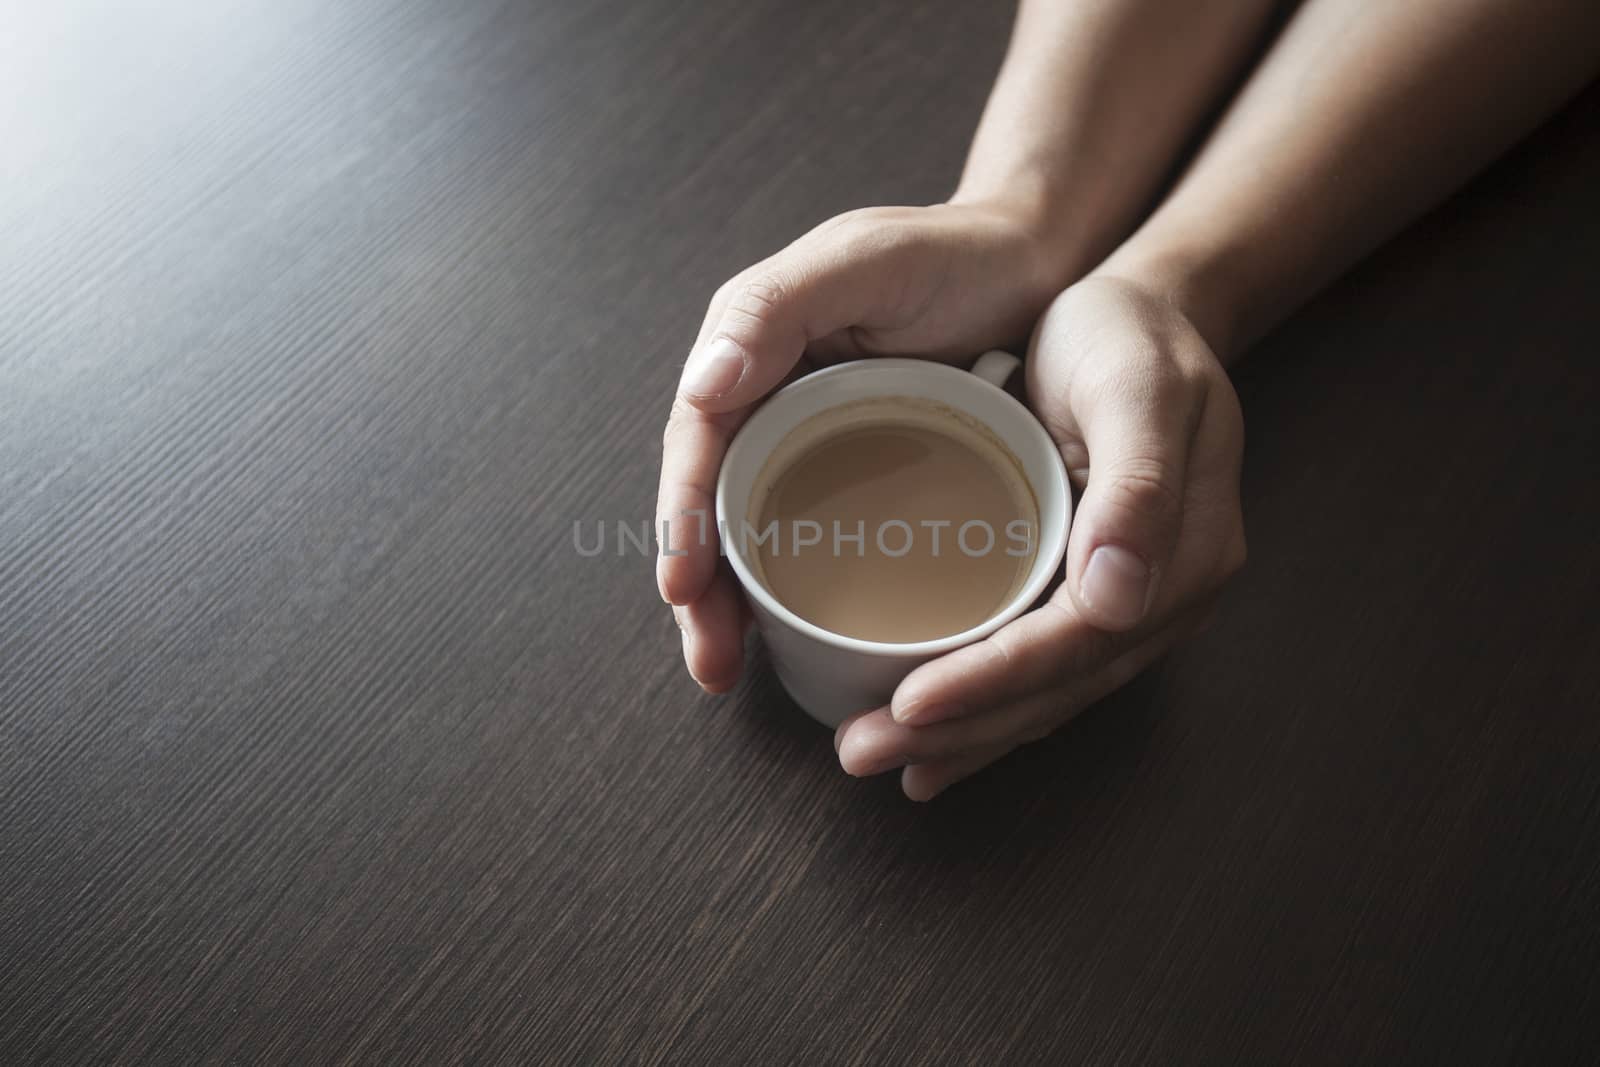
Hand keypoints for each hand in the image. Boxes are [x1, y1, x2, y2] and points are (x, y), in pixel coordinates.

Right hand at [656, 201, 1070, 690]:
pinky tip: (786, 642)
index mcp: (750, 345)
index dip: (683, 517)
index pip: (697, 442)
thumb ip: (775, 308)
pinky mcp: (854, 468)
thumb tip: (700, 385)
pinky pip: (803, 534)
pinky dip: (784, 590)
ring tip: (726, 671)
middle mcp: (764, 395)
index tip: (683, 587)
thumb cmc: (955, 252)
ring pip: (747, 531)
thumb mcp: (864, 260)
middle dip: (697, 587)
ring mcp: (807, 436)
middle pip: (709, 502)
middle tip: (708, 663)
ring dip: (729, 604)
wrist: (1039, 263)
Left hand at [834, 275, 1246, 798]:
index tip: (911, 705)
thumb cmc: (1129, 337)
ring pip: (1046, 694)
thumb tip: (1118, 597)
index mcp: (1186, 554)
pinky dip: (986, 708)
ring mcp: (1134, 603)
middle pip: (1057, 687)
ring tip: (882, 757)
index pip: (1078, 642)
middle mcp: (1163, 595)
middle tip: (863, 751)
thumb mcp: (1138, 387)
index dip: (994, 681)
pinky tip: (931, 738)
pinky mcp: (1092, 594)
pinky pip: (1040, 670)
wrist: (1141, 312)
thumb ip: (1138, 486)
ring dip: (965, 736)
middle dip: (962, 730)